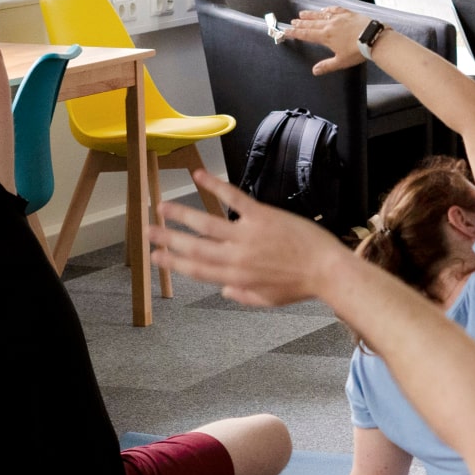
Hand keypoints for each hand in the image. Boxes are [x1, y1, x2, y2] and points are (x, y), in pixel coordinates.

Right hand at [152, 171, 349, 305]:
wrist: (327, 269)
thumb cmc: (300, 285)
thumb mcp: (268, 300)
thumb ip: (243, 296)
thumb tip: (224, 291)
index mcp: (236, 278)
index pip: (196, 269)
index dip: (173, 262)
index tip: (156, 257)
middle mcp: (235, 257)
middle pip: (193, 246)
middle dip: (167, 238)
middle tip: (147, 231)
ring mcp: (247, 235)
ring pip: (205, 223)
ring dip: (180, 213)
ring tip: (161, 206)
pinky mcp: (261, 216)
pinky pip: (232, 197)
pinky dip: (213, 185)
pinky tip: (198, 175)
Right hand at [288, 7, 373, 74]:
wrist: (372, 38)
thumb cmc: (357, 52)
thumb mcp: (341, 62)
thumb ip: (327, 65)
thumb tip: (314, 71)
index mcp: (325, 37)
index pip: (306, 35)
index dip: (295, 33)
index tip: (287, 31)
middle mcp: (329, 25)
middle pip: (311, 24)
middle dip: (300, 23)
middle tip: (292, 21)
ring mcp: (338, 18)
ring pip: (320, 15)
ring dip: (310, 15)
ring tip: (302, 14)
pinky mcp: (347, 13)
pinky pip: (334, 10)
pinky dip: (327, 10)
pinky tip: (324, 10)